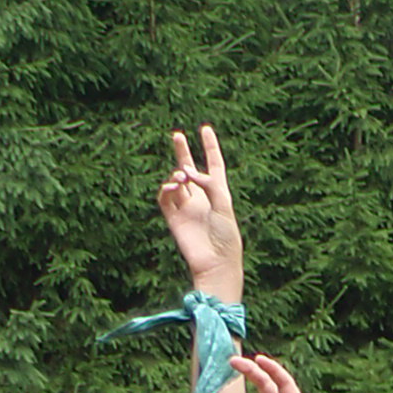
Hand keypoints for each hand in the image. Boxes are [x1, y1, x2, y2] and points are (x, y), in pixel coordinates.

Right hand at [158, 124, 241, 298]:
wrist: (216, 263)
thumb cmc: (227, 237)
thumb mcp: (224, 205)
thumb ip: (209, 184)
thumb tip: (187, 171)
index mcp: (219, 195)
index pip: (214, 165)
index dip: (211, 147)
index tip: (205, 129)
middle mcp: (201, 199)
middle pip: (190, 170)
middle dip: (183, 153)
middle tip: (177, 135)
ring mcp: (187, 208)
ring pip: (176, 182)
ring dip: (176, 175)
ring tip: (181, 177)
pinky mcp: (174, 218)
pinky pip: (165, 198)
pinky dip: (166, 189)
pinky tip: (173, 187)